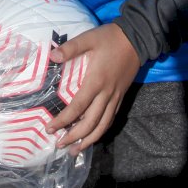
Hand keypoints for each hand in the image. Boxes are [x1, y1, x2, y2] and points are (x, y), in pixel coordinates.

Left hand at [45, 23, 139, 154]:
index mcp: (96, 81)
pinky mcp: (122, 96)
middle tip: (59, 145)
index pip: (77, 108)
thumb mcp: (89, 38)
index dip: (63, 121)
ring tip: (75, 150)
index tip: (50, 129)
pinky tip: (94, 135)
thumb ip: (70, 48)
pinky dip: (101, 130)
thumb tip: (52, 56)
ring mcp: (115, 96)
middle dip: (74, 137)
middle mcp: (106, 94)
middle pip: (90, 123)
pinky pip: (111, 118)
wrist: (137, 38)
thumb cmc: (111, 38)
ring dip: (89, 140)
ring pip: (102, 125)